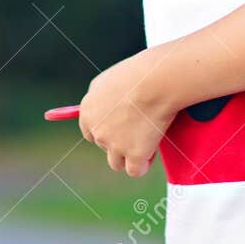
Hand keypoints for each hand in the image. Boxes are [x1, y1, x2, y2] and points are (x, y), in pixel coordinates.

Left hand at [79, 49, 177, 177]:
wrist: (156, 81)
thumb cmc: (138, 73)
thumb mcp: (108, 80)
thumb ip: (101, 98)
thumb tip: (104, 109)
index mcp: (88, 112)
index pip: (90, 132)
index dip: (106, 131)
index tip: (119, 127)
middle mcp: (97, 130)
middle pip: (104, 146)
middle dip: (120, 141)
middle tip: (139, 128)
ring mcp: (115, 145)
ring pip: (117, 162)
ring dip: (129, 156)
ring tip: (146, 142)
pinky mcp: (134, 154)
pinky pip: (135, 170)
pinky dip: (143, 164)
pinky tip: (152, 152)